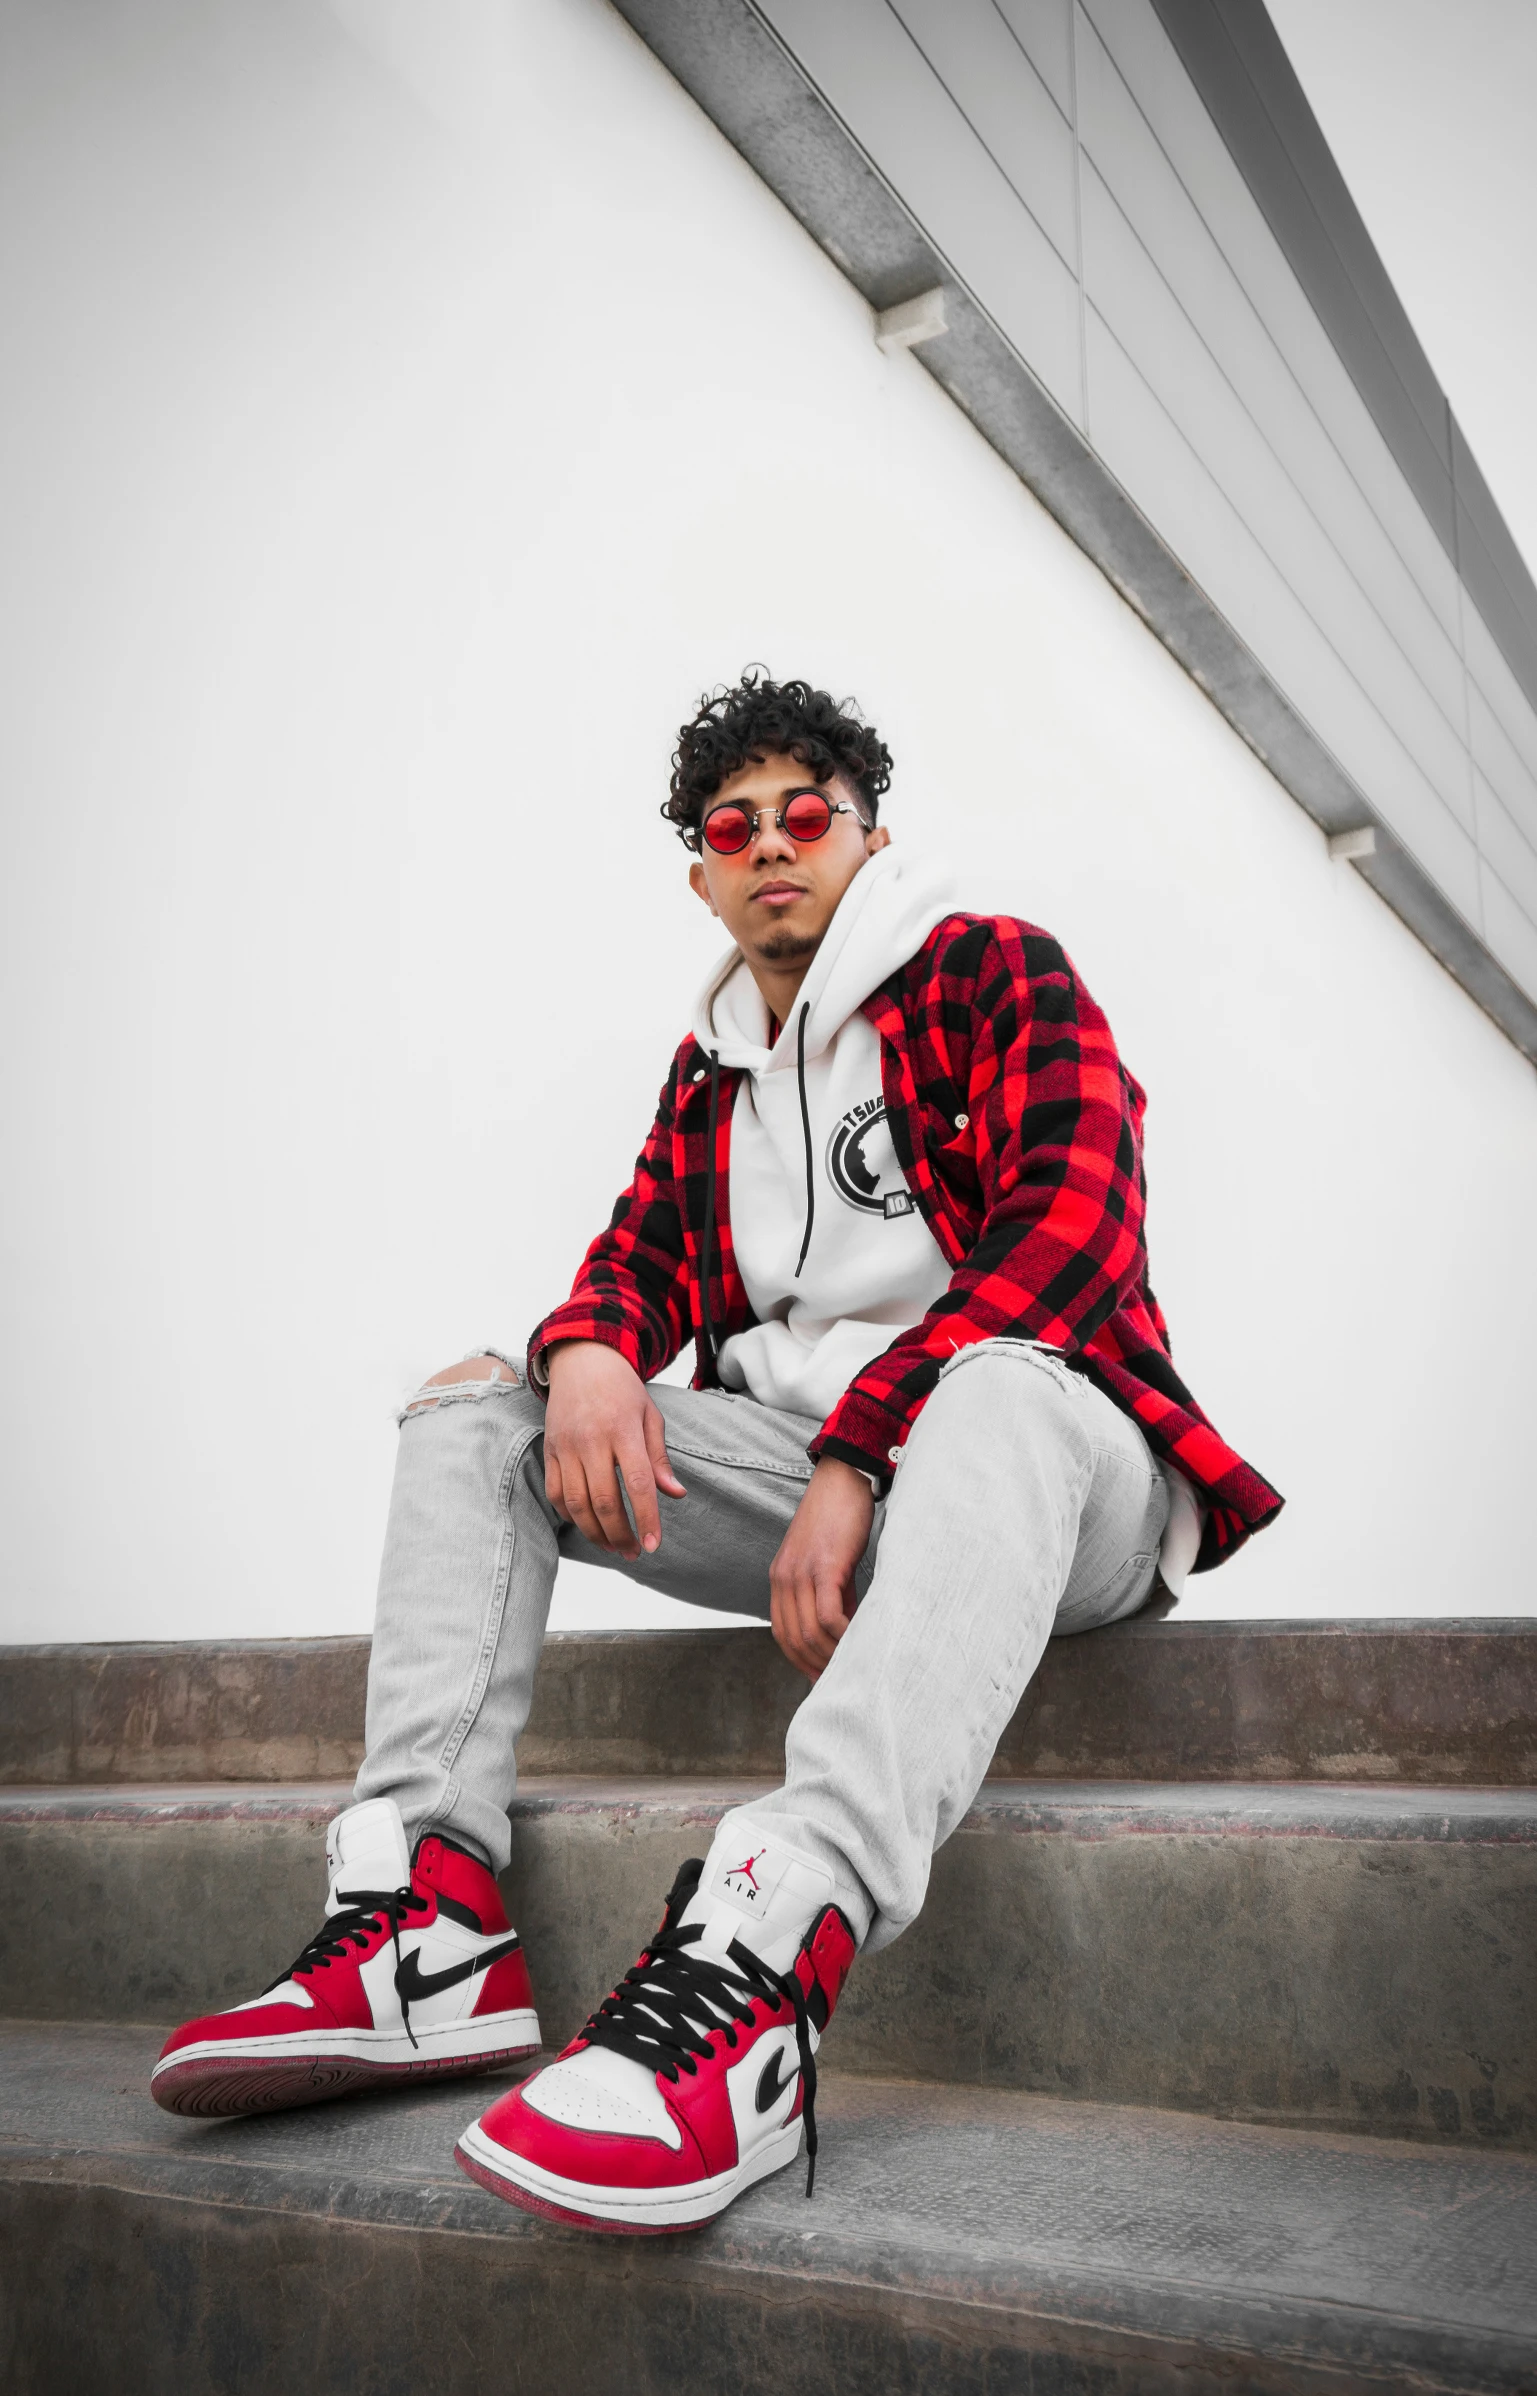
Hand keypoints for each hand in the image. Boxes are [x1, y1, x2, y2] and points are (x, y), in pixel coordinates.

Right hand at [543, 1342, 685, 1558]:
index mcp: (623, 1430)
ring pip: (576, 1503)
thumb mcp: (650, 1416)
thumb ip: (659, 1458)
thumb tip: (675, 1494)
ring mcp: (566, 1446)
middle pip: (604, 1500)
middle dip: (620, 1534)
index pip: (637, 1483)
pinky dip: (569, 1515)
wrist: (581, 1360)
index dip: (646, 1518)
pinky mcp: (549, 1450)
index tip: (654, 1544)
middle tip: (634, 1552)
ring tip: (612, 1547)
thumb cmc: (622, 1389)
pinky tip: (587, 1524)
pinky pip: (555, 1493)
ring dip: (594, 1532)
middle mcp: (592, 1440)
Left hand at [770, 1458, 874, 1681]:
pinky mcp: (824, 1566)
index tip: (821, 1677)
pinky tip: (857, 1641)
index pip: (782, 1634)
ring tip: (853, 1665)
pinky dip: (842, 1635)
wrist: (843, 1478)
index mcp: (780, 1579)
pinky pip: (828, 1615)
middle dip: (816, 1665)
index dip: (800, 1660)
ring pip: (809, 1632)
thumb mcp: (828, 1564)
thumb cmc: (840, 1520)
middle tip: (840, 1679)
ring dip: (831, 1655)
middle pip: (793, 1639)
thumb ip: (831, 1597)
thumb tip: (840, 1634)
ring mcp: (800, 1573)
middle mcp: (783, 1578)